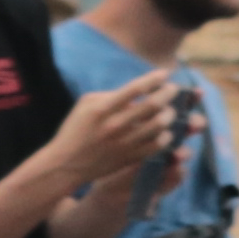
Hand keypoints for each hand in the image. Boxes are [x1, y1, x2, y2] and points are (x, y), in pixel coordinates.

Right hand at [55, 70, 182, 188]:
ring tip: (169, 110)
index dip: (154, 79)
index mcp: (102, 109)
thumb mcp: (86, 105)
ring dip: (170, 114)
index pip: (135, 89)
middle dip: (168, 93)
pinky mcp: (131, 157)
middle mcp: (115, 125)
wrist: (66, 163)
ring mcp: (124, 143)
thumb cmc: (76, 129)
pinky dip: (166, 135)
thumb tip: (141, 89)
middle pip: (153, 105)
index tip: (165, 74)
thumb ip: (112, 95)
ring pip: (160, 124)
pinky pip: (159, 144)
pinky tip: (164, 131)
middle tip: (172, 89)